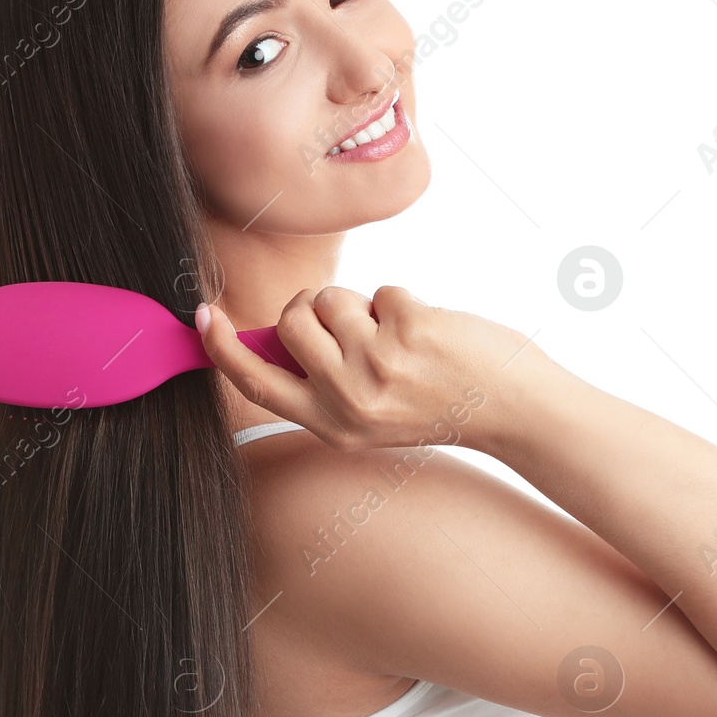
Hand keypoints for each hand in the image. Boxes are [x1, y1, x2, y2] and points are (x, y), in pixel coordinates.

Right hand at [195, 284, 546, 452]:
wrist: (512, 408)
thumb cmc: (441, 404)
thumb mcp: (371, 415)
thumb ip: (322, 382)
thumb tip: (274, 332)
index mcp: (332, 425)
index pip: (257, 384)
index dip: (223, 349)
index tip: (204, 317)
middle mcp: (347, 400)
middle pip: (290, 322)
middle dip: (316, 305)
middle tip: (356, 324)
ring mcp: (376, 364)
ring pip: (331, 299)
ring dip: (363, 303)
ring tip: (399, 335)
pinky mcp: (407, 330)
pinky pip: (380, 290)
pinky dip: (404, 301)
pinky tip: (430, 331)